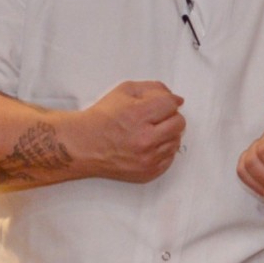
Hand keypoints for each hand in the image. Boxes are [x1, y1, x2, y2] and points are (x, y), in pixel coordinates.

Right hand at [69, 80, 185, 183]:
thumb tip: (178, 99)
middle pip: (179, 123)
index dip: (166, 102)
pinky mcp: (148, 173)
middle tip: (154, 118)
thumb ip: (154, 89)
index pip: (171, 104)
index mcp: (138, 115)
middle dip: (169, 117)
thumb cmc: (103, 117)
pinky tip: (147, 145)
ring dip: (166, 134)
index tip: (159, 105)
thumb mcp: (125, 91)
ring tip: (148, 132)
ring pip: (176, 141)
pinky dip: (162, 150)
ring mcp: (147, 159)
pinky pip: (170, 158)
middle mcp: (144, 139)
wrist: (84, 145)